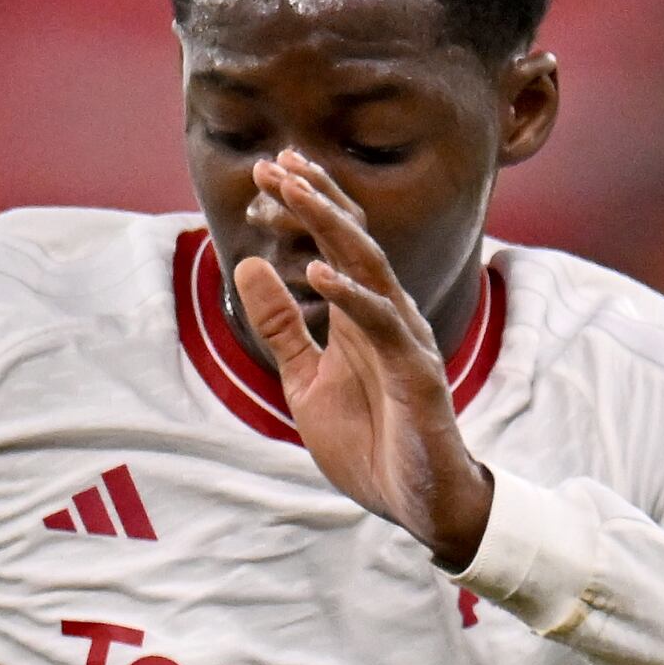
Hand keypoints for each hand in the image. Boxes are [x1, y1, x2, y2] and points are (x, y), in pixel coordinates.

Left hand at [226, 156, 494, 573]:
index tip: (269, 170)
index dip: (306, 203)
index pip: (336, 242)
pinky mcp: (415, 372)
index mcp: (360, 314)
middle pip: (352, 238)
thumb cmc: (369, 443)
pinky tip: (318, 275)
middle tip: (276, 161)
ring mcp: (404, 339)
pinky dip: (350, 298)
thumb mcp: (306, 382)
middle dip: (314, 197)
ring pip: (369, 266)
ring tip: (294, 191)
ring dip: (330, 226)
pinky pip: (382, 325)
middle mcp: (387, 314)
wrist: (417, 503)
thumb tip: (246, 266)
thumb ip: (280, 326)